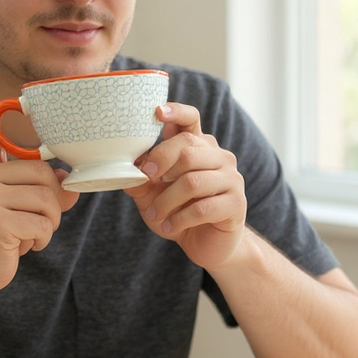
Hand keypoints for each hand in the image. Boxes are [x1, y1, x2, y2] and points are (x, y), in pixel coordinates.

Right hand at [0, 120, 79, 295]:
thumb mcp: (2, 201)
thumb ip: (31, 184)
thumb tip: (67, 180)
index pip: (4, 137)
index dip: (10, 116)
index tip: (21, 102)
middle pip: (42, 174)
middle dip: (53, 200)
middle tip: (43, 220)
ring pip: (46, 200)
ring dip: (49, 223)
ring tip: (31, 234)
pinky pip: (41, 224)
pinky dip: (41, 239)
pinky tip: (26, 246)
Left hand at [125, 103, 247, 270]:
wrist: (208, 244)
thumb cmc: (180, 213)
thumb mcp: (152, 196)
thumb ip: (140, 180)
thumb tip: (122, 167)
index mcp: (199, 147)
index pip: (191, 120)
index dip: (176, 112)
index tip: (157, 112)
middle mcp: (219, 157)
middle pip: (187, 148)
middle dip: (160, 164)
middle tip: (146, 180)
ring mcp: (231, 179)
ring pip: (192, 181)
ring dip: (167, 200)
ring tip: (155, 214)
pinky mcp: (235, 204)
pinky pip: (203, 207)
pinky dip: (180, 219)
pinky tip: (170, 227)